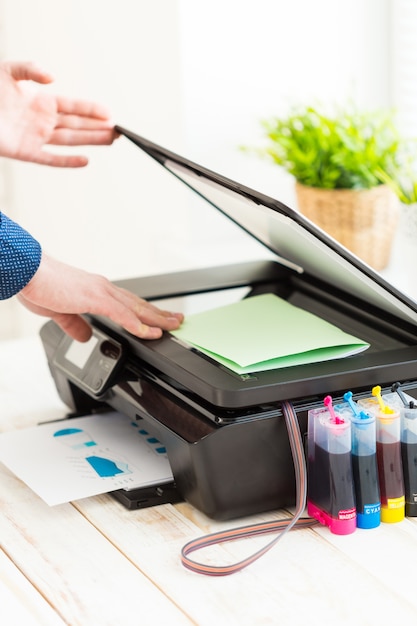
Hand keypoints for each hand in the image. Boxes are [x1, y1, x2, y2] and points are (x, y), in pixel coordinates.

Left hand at [0, 60, 116, 166]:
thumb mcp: (8, 71)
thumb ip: (30, 69)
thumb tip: (53, 79)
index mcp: (42, 101)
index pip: (73, 106)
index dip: (91, 110)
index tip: (109, 114)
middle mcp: (43, 121)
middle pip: (77, 125)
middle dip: (98, 128)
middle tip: (119, 131)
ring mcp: (36, 137)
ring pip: (70, 140)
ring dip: (91, 141)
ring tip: (111, 141)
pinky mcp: (26, 152)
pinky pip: (51, 159)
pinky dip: (67, 161)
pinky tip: (85, 161)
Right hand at [18, 254, 183, 340]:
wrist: (26, 271)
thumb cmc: (38, 285)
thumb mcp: (58, 311)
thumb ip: (74, 324)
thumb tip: (85, 335)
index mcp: (96, 291)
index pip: (127, 304)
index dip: (145, 313)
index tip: (159, 320)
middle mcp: (103, 289)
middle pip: (138, 304)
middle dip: (159, 314)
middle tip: (177, 321)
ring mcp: (100, 292)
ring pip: (135, 308)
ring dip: (154, 318)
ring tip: (171, 326)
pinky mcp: (93, 297)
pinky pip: (120, 313)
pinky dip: (135, 323)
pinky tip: (147, 331)